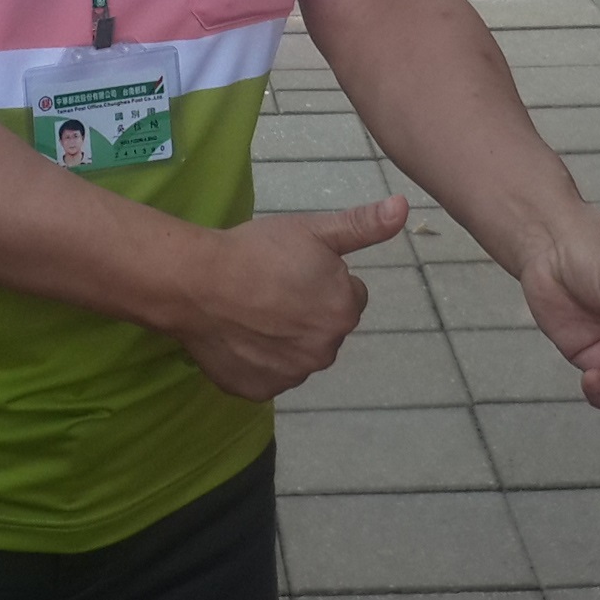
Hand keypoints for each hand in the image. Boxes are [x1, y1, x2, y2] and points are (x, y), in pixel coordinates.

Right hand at [165, 196, 407, 398]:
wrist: (196, 283)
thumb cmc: (256, 251)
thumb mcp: (313, 230)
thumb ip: (362, 225)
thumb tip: (403, 209)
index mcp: (343, 312)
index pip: (348, 297)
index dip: (321, 280)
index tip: (291, 270)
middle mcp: (324, 351)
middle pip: (323, 328)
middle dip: (306, 312)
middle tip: (270, 289)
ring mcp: (290, 376)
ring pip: (296, 353)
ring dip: (283, 338)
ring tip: (251, 311)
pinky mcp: (258, 390)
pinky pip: (267, 374)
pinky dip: (257, 359)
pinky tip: (239, 336)